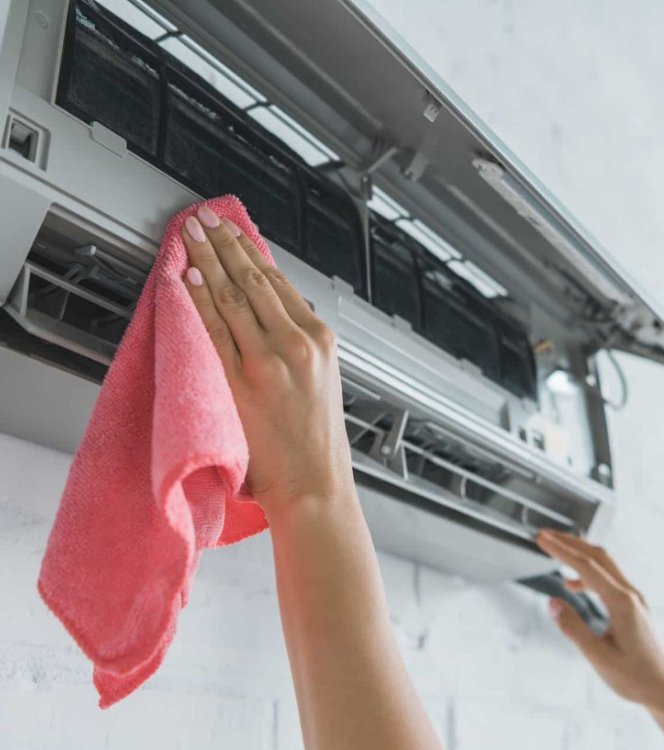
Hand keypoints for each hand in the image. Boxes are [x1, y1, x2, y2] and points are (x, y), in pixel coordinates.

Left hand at [181, 205, 353, 510]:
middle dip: (226, 244)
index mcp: (320, 338)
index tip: (234, 231)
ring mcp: (269, 360)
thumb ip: (301, 341)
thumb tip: (271, 308)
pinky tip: (187, 276)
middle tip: (206, 219)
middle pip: (254, 280)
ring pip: (233, 296)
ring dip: (208, 260)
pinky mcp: (242, 380)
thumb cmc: (316, 435)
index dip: (251, 251)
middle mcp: (297, 342)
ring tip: (192, 235)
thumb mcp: (324, 377)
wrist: (313, 479)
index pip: (280, 282)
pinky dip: (199, 299)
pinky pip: (215, 329)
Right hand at [536, 529, 663, 711]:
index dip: (561, 550)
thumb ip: (573, 628)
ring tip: (556, 551)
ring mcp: (634, 598)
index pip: (587, 566)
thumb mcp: (598, 657)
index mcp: (622, 603)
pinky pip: (608, 578)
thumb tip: (553, 602)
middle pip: (598, 555)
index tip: (542, 539)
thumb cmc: (635, 678)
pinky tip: (572, 584)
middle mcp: (630, 595)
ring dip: (579, 554)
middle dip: (570, 542)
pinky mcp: (632, 605)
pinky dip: (587, 573)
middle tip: (546, 535)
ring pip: (605, 563)